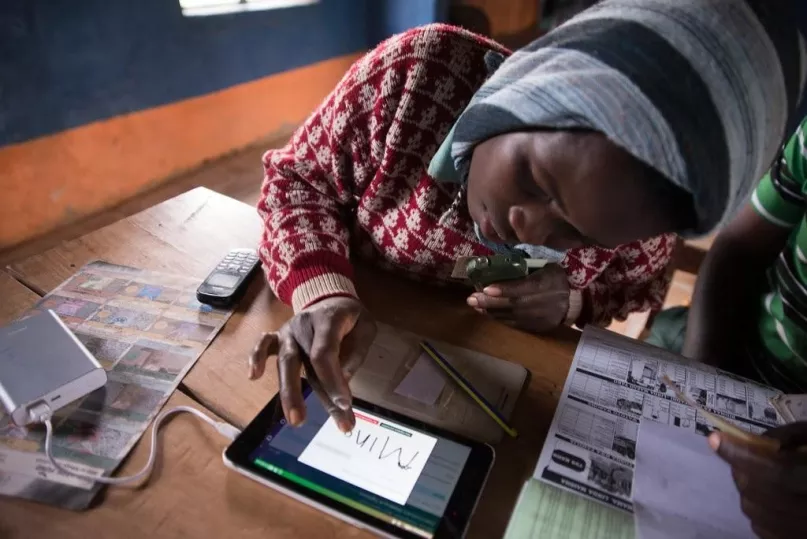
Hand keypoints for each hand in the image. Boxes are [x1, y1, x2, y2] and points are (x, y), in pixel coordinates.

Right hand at [249, 297, 376, 432]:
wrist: (329, 296)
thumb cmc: (350, 317)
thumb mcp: (366, 327)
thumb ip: (356, 351)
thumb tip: (343, 378)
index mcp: (327, 320)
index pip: (325, 353)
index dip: (333, 380)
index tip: (344, 405)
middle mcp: (303, 325)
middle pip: (300, 361)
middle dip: (303, 394)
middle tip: (306, 422)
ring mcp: (288, 331)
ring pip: (284, 362)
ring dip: (288, 392)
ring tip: (294, 419)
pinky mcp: (278, 336)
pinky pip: (263, 345)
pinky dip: (256, 358)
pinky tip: (253, 376)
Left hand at [466, 264, 570, 332]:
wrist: (572, 302)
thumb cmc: (553, 278)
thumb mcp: (545, 266)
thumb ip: (525, 266)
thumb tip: (496, 262)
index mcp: (548, 282)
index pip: (525, 287)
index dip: (505, 289)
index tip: (486, 288)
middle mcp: (546, 302)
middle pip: (515, 304)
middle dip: (491, 302)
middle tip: (471, 298)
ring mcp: (542, 318)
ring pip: (513, 316)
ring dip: (491, 310)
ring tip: (475, 304)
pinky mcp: (538, 328)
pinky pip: (515, 324)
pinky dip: (499, 318)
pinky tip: (487, 312)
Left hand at [710, 423, 806, 538]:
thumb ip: (790, 436)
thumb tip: (754, 442)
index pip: (776, 473)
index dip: (742, 455)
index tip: (716, 438)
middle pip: (760, 496)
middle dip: (741, 471)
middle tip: (741, 455)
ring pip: (757, 517)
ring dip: (748, 492)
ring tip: (759, 475)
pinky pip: (767, 533)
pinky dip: (759, 513)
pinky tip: (770, 498)